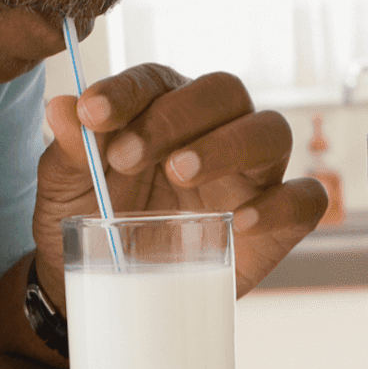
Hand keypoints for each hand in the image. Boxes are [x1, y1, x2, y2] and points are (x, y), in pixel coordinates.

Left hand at [33, 63, 327, 310]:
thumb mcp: (65, 191)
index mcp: (164, 111)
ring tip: (179, 174)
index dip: (127, 90)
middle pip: (225, 92)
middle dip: (177, 116)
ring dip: (228, 144)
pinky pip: (304, 199)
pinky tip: (240, 221)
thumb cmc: (90, 224)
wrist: (107, 288)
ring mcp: (252, 176)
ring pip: (272, 132)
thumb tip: (63, 107)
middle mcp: (216, 131)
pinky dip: (280, 204)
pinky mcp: (277, 224)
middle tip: (128, 157)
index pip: (157, 80)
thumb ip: (68, 152)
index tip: (92, 114)